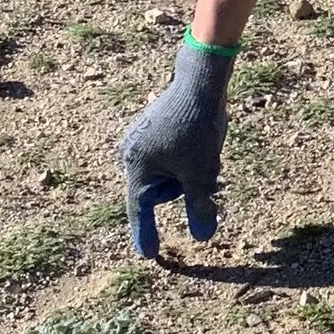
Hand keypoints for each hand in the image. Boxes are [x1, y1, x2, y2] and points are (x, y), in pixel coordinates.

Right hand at [119, 39, 229, 258]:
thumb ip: (199, 205)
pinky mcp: (151, 127)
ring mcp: (139, 138)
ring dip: (187, 170)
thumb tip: (202, 236)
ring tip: (201, 147)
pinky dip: (184, 156)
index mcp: (137, 167)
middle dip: (183, 185)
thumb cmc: (197, 126)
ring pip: (168, 173)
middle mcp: (131, 153)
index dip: (146, 233)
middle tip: (202, 165)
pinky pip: (169, 156)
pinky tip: (196, 136)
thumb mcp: (202, 172)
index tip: (150, 254)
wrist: (199, 79)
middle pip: (160, 190)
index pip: (141, 209)